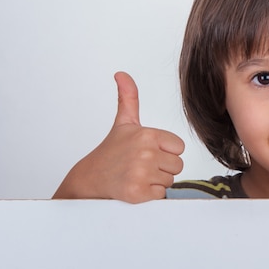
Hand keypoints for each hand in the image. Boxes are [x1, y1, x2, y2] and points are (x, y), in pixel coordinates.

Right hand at [53, 72, 184, 202]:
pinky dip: (150, 195)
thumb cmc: (110, 152)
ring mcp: (142, 173)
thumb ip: (128, 97)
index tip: (148, 152)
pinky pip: (161, 195)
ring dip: (156, 182)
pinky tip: (135, 187)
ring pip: (170, 181)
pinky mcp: (138, 192)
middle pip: (177, 165)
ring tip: (137, 176)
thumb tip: (121, 74)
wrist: (89, 179)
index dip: (166, 152)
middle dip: (162, 168)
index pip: (179, 147)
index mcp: (148, 134)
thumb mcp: (123, 123)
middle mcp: (146, 152)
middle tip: (141, 166)